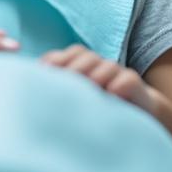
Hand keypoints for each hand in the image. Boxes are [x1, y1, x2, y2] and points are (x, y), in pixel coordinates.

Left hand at [41, 44, 161, 116]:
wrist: (139, 118)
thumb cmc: (99, 108)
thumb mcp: (76, 99)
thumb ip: (59, 91)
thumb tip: (32, 88)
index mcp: (85, 66)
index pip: (71, 53)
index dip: (58, 59)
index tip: (43, 71)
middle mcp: (101, 66)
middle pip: (85, 55)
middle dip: (73, 66)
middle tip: (63, 82)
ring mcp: (119, 75)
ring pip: (107, 65)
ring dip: (95, 74)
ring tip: (87, 88)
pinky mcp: (137, 88)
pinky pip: (128, 80)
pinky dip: (119, 85)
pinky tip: (111, 95)